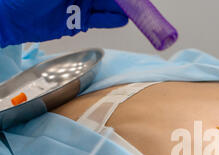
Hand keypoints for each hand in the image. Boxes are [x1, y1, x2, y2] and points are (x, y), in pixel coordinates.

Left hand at [0, 0, 127, 47]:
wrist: (13, 19)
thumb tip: (107, 1)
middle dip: (123, 1)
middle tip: (138, 5)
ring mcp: (81, 5)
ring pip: (107, 6)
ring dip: (122, 9)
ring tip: (137, 12)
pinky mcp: (80, 21)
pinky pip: (100, 20)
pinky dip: (112, 20)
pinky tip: (123, 19)